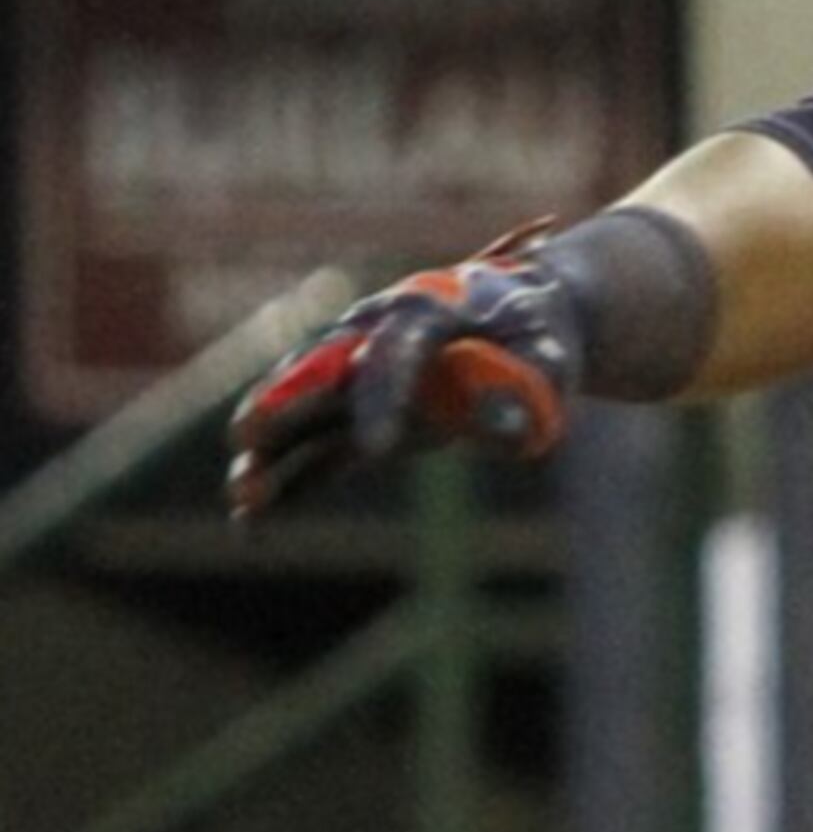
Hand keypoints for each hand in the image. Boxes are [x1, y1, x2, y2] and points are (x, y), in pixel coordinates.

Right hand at [226, 234, 582, 518]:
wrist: (521, 311)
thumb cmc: (536, 330)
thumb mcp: (550, 352)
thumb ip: (531, 385)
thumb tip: (511, 432)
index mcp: (425, 308)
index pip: (395, 351)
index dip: (383, 397)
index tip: (377, 451)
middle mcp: (374, 335)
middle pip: (319, 371)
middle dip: (282, 403)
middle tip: (247, 436)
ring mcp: (358, 376)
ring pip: (302, 413)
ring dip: (271, 453)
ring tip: (243, 497)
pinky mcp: (357, 414)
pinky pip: (315, 450)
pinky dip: (288, 483)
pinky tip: (253, 524)